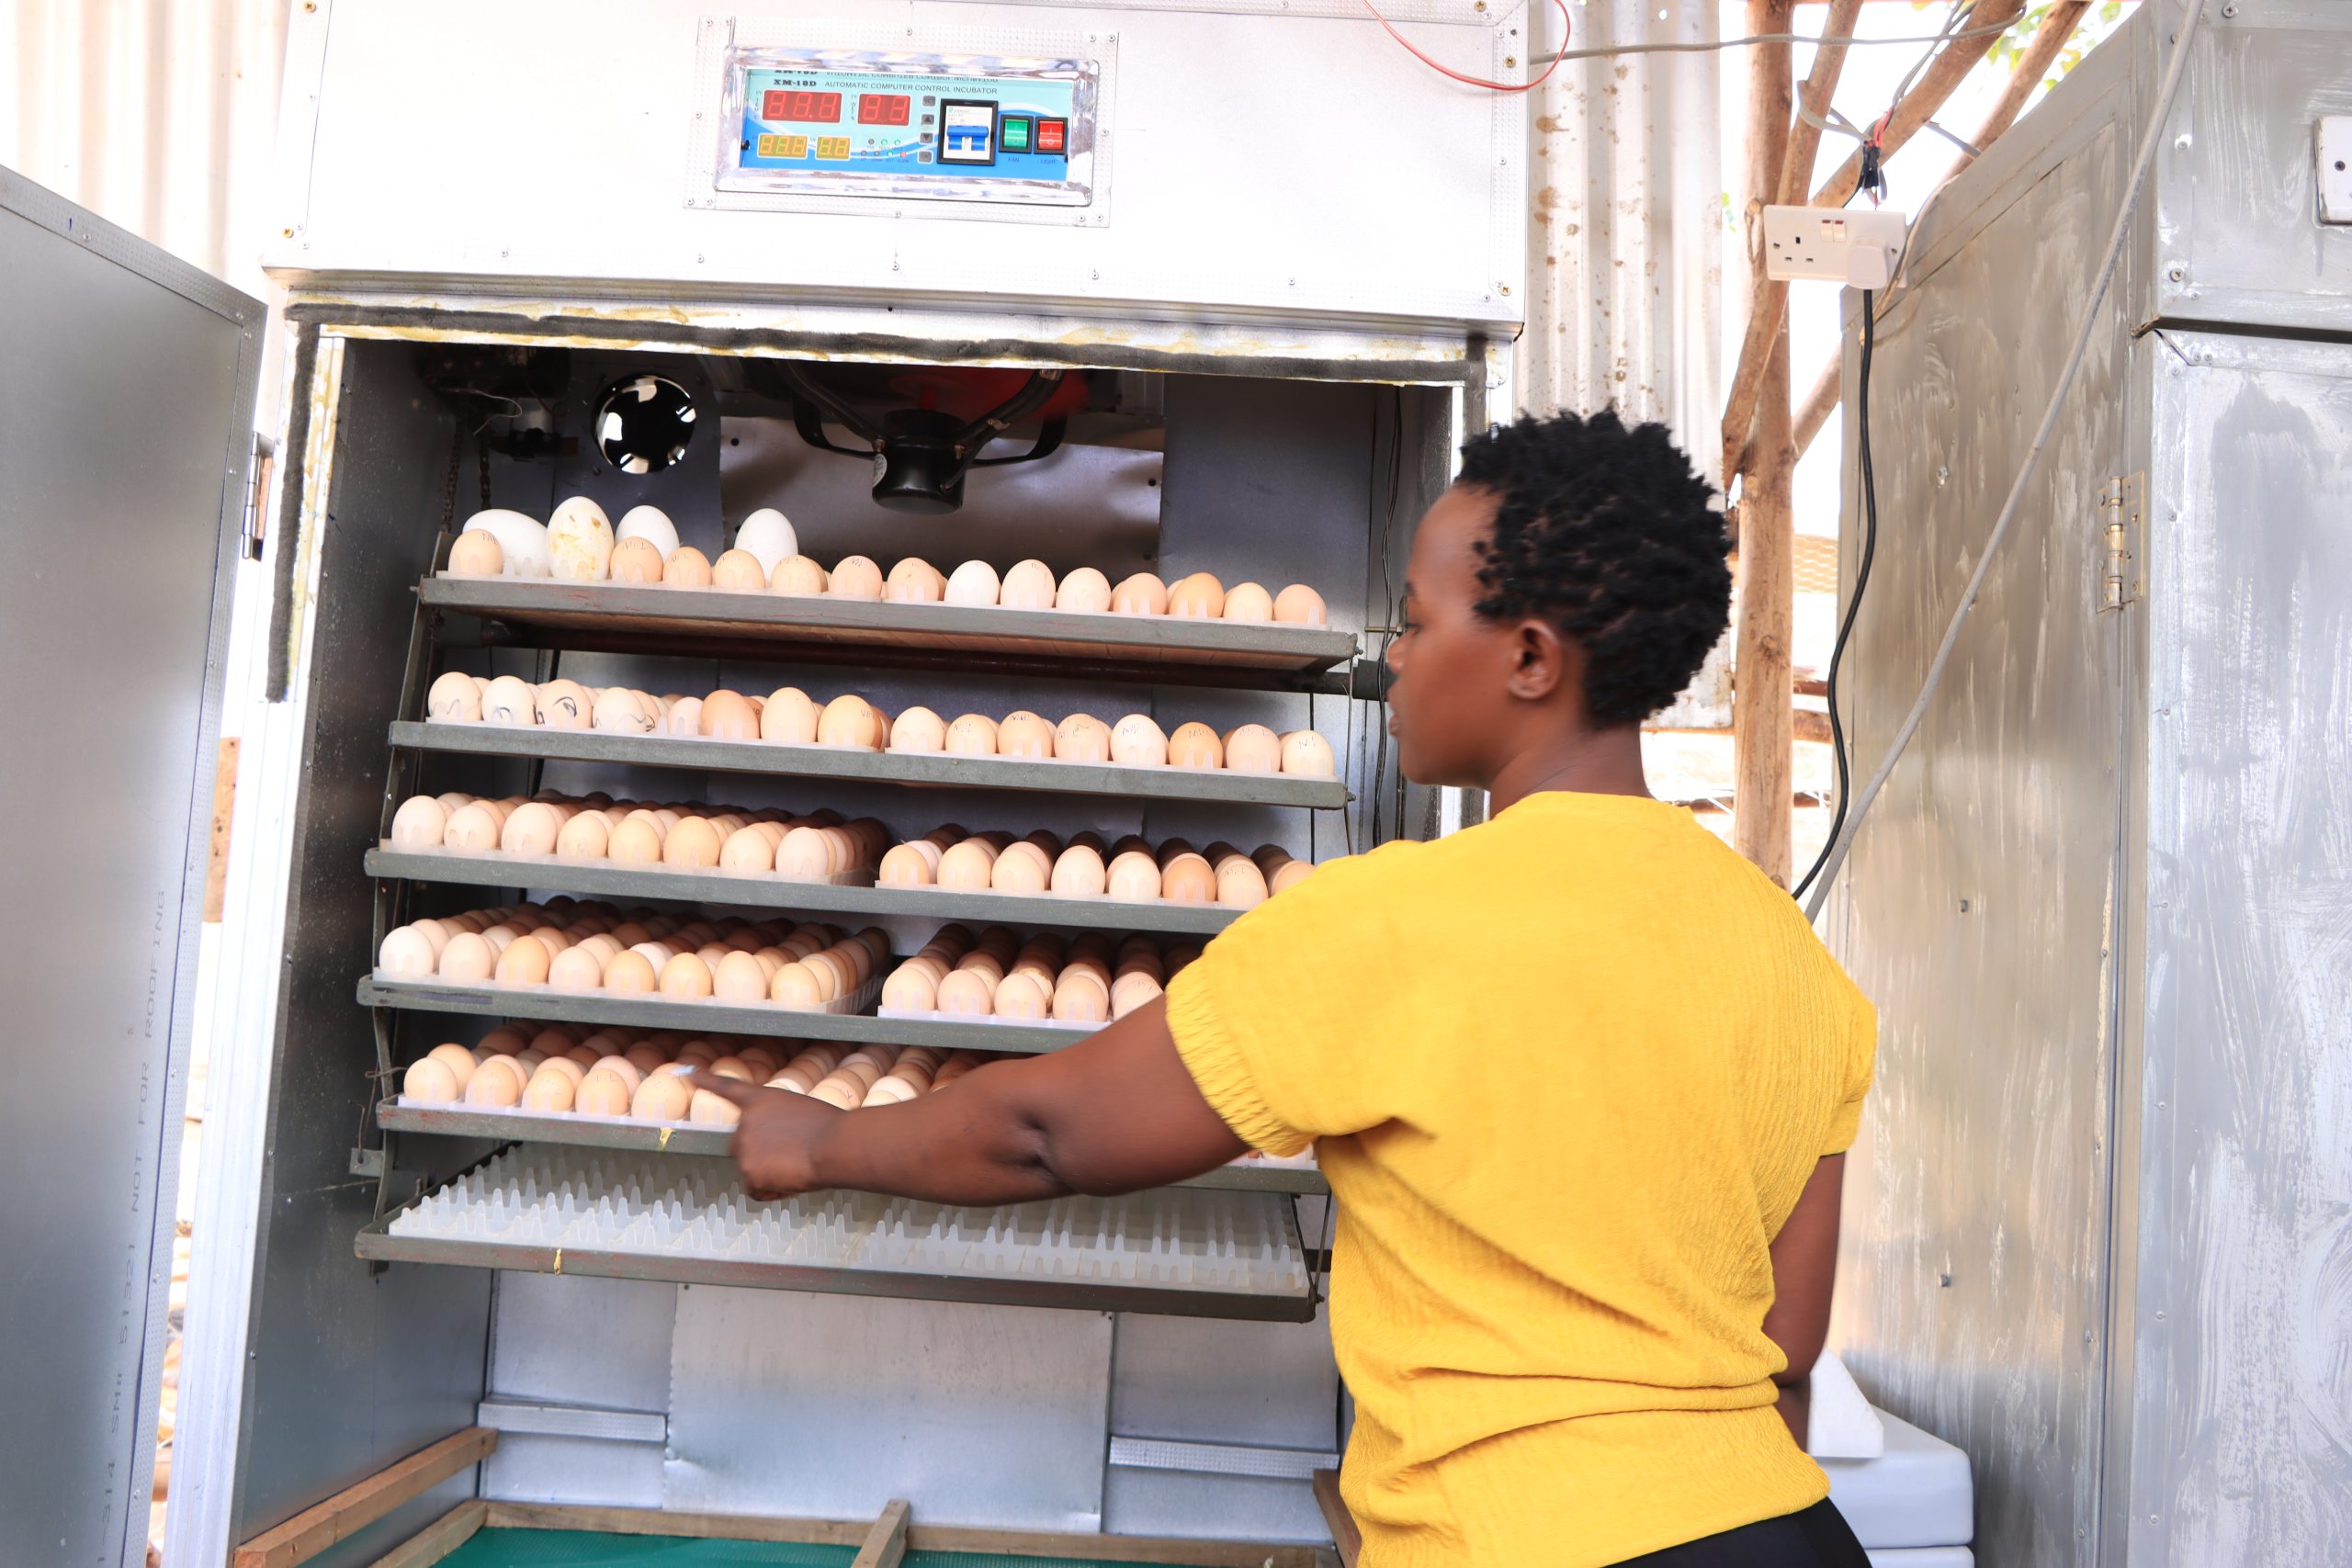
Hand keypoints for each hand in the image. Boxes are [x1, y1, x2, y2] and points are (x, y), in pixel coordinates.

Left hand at [688, 1072, 840, 1199]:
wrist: (834, 1145)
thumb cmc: (829, 1128)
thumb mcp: (799, 1112)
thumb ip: (777, 1122)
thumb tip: (775, 1146)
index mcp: (759, 1100)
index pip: (726, 1088)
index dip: (705, 1080)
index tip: (687, 1073)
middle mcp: (745, 1122)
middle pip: (739, 1145)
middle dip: (757, 1153)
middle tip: (788, 1155)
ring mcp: (744, 1148)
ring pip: (751, 1169)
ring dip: (769, 1172)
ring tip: (795, 1165)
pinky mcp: (749, 1174)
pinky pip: (757, 1190)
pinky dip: (772, 1190)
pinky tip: (791, 1179)